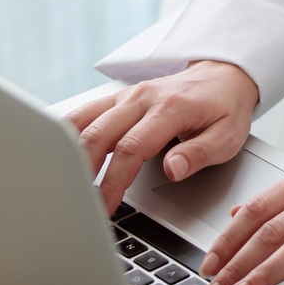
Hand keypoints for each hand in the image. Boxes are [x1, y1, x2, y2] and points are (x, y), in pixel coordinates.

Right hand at [67, 61, 259, 213]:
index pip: (131, 148)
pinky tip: (56, 154)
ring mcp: (126, 96)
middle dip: (83, 172)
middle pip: (99, 134)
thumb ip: (199, 154)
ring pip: (84, 120)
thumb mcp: (227, 137)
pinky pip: (85, 112)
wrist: (223, 77)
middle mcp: (142, 98)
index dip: (114, 181)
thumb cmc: (225, 110)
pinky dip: (66, 132)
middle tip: (78, 204)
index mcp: (169, 109)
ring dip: (68, 152)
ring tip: (60, 183)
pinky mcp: (117, 99)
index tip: (105, 207)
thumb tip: (172, 170)